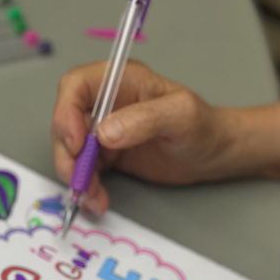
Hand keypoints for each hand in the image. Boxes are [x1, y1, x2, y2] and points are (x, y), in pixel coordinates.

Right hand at [51, 60, 237, 213]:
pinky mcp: (106, 154)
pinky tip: (99, 199)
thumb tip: (105, 133)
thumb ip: (144, 119)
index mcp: (120, 80)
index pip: (76, 86)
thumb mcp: (180, 116)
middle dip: (67, 154)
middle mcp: (106, 102)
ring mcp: (103, 129)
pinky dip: (87, 187)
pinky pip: (85, 170)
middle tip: (79, 180)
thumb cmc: (203, 126)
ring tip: (93, 197)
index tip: (77, 143)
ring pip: (71, 150)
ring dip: (76, 176)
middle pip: (66, 122)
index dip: (66, 112)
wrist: (212, 154)